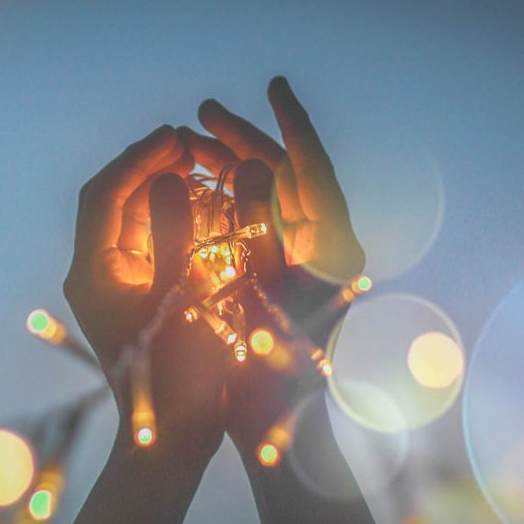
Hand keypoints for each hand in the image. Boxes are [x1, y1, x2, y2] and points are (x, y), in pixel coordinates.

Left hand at [63, 125, 226, 461]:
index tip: (176, 136)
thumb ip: (171, 235)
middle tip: (193, 144)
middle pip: (114, 202)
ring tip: (202, 167)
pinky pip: (151, 243)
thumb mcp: (179, 299)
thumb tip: (166, 178)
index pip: (104, 195)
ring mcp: (116, 284)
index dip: (138, 158)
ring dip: (164, 190)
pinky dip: (175, 220)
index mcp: (92, 272)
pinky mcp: (138, 294)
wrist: (172, 437)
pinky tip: (204, 206)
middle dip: (151, 168)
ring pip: (133, 219)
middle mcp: (96, 272)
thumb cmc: (177, 378)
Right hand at [182, 76, 365, 453]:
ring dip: (231, 173)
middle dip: (244, 146)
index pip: (316, 174)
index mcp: (334, 253)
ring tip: (189, 150)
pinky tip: (196, 192)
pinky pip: (255, 227)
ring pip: (268, 202)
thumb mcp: (258, 300)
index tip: (273, 88)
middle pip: (288, 181)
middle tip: (199, 119)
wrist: (277, 436)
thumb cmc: (270, 379)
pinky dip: (226, 205)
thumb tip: (252, 169)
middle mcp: (324, 252)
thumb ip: (257, 234)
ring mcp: (303, 264)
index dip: (294, 127)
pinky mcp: (281, 279)